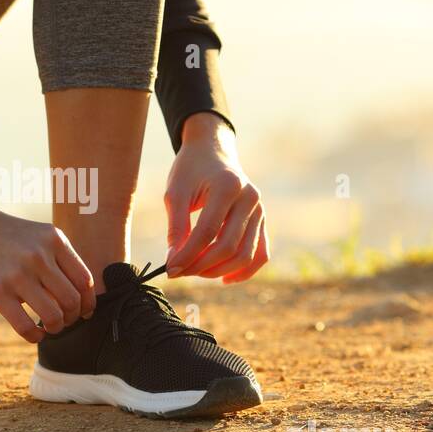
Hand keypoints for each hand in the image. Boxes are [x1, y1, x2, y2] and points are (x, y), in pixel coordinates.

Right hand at [0, 199, 96, 341]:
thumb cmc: (2, 234)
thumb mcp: (36, 235)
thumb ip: (57, 258)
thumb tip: (76, 297)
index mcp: (54, 240)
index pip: (85, 281)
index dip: (88, 303)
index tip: (84, 313)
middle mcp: (40, 257)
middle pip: (72, 301)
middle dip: (72, 318)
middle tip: (64, 321)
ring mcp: (18, 275)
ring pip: (53, 316)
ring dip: (56, 329)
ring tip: (49, 328)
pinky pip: (26, 326)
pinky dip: (34, 337)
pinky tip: (34, 335)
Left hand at [164, 113, 269, 283]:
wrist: (212, 152)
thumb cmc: (190, 170)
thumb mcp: (175, 192)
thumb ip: (176, 226)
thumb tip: (174, 262)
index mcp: (228, 186)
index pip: (208, 231)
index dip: (188, 254)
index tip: (170, 268)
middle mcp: (250, 198)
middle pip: (228, 246)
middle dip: (201, 265)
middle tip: (178, 271)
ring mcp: (260, 210)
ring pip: (246, 254)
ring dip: (218, 271)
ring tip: (195, 272)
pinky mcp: (262, 220)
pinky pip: (260, 254)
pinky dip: (244, 271)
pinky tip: (223, 279)